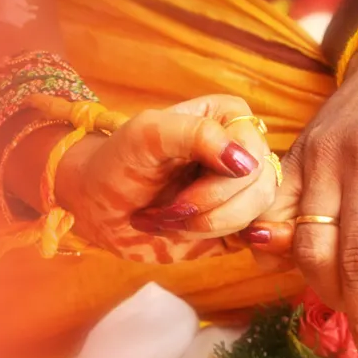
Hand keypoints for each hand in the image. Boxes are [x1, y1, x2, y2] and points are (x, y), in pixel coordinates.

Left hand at [54, 95, 276, 263]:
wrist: (98, 206)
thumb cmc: (117, 162)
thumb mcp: (145, 134)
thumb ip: (194, 134)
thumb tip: (245, 162)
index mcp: (227, 117)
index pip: (252, 148)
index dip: (221, 178)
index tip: (179, 189)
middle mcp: (241, 150)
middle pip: (259, 185)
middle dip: (207, 206)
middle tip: (166, 210)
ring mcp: (242, 188)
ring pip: (256, 212)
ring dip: (207, 224)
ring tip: (168, 219)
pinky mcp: (237, 222)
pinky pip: (256, 236)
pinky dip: (222, 240)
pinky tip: (191, 233)